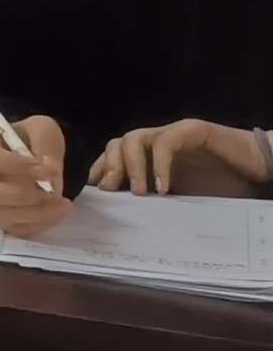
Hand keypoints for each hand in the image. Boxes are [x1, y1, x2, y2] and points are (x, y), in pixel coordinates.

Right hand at [0, 112, 71, 235]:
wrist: (41, 159)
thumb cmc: (35, 139)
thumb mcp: (43, 129)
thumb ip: (45, 144)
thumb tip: (49, 168)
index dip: (16, 164)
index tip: (49, 167)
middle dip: (23, 194)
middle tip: (53, 192)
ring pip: (2, 214)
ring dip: (37, 212)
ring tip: (63, 203)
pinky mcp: (3, 217)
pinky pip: (16, 229)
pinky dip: (40, 225)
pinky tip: (57, 212)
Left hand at [87, 117, 267, 199]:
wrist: (259, 170)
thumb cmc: (223, 186)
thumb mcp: (183, 197)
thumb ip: (158, 200)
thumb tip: (129, 220)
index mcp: (151, 157)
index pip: (114, 155)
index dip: (101, 169)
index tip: (94, 191)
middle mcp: (157, 142)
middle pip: (118, 144)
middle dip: (109, 166)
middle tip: (111, 191)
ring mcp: (173, 134)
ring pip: (135, 138)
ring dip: (131, 165)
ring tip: (139, 192)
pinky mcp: (192, 131)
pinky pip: (167, 142)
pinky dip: (160, 164)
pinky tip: (163, 187)